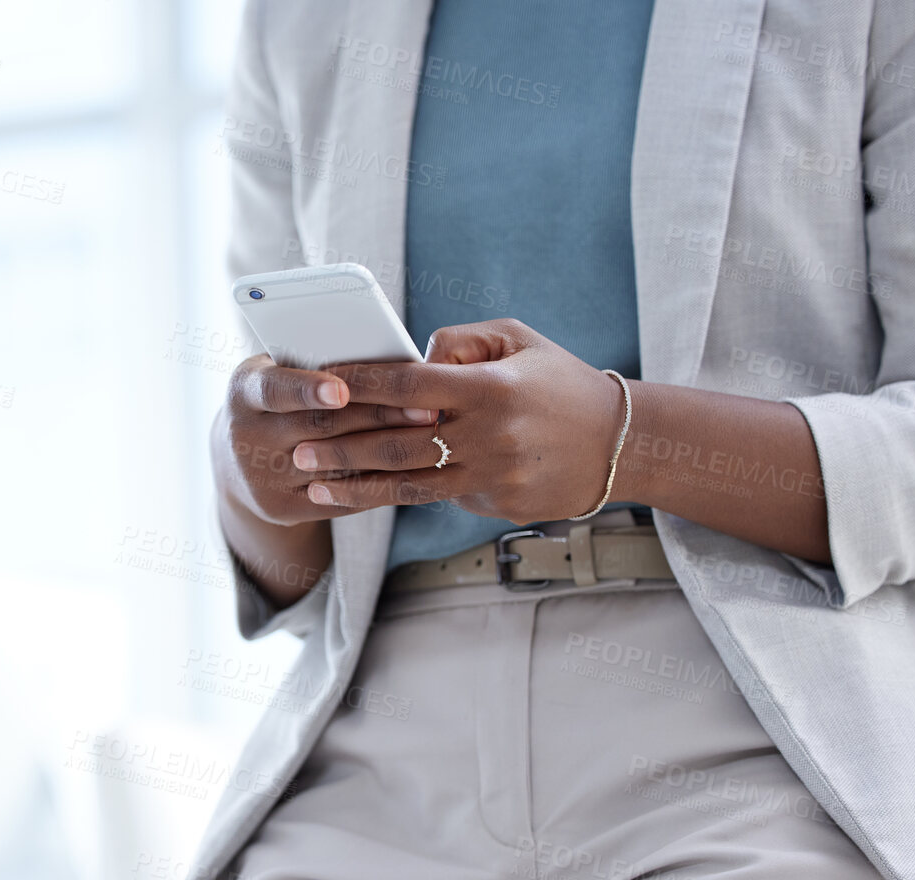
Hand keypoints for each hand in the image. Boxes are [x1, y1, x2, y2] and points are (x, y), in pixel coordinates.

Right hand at [215, 353, 439, 526]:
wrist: (241, 458)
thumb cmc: (281, 396)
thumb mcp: (280, 370)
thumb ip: (315, 363)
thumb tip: (381, 359)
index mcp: (242, 392)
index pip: (274, 389)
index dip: (308, 389)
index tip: (343, 389)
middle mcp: (244, 437)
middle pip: (318, 428)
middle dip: (377, 415)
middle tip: (427, 407)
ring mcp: (261, 478)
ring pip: (335, 464)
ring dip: (388, 449)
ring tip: (431, 435)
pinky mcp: (281, 508)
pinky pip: (339, 495)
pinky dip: (378, 480)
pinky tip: (413, 466)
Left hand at [290, 319, 626, 522]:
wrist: (617, 444)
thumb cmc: (559, 380)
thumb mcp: (518, 339)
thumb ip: (459, 341)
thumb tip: (410, 360)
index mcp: (489, 388)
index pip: (408, 383)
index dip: (359, 384)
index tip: (319, 385)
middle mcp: (487, 437)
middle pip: (397, 444)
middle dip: (341, 449)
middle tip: (297, 450)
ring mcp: (492, 477)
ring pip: (408, 486)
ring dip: (355, 487)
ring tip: (314, 486)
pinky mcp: (496, 505)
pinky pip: (439, 497)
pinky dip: (400, 494)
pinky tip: (362, 493)